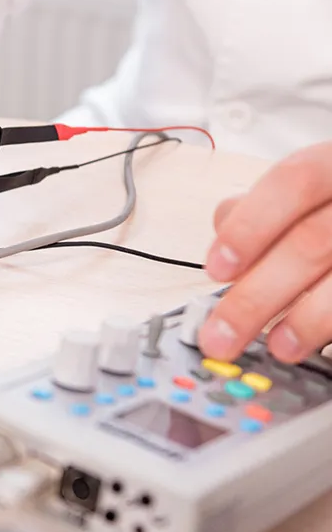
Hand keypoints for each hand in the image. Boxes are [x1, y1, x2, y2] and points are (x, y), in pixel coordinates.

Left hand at [200, 141, 331, 362]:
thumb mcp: (311, 186)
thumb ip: (268, 205)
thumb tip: (224, 224)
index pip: (293, 184)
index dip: (250, 226)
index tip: (216, 269)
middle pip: (312, 243)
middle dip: (258, 295)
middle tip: (221, 334)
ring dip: (307, 320)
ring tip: (277, 347)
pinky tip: (314, 343)